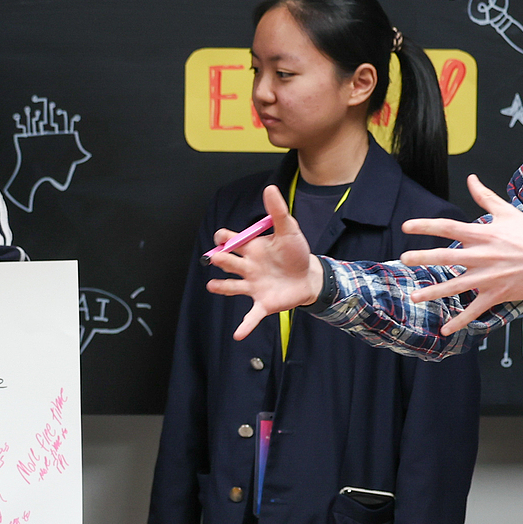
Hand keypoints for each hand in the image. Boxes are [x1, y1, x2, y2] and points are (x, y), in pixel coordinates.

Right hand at [203, 185, 323, 340]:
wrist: (310, 276)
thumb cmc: (296, 253)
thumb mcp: (289, 230)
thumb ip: (278, 211)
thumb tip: (269, 188)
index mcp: (251, 249)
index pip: (230, 241)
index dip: (224, 238)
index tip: (223, 237)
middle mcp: (247, 268)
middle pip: (228, 262)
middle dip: (221, 260)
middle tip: (216, 258)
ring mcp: (253, 286)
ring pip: (232, 287)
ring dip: (222, 288)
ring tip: (212, 286)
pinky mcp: (263, 303)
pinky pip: (251, 316)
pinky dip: (245, 326)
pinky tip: (237, 335)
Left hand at [398, 174, 522, 334]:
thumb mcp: (509, 212)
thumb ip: (485, 197)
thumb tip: (470, 178)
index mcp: (484, 234)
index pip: (449, 227)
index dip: (426, 226)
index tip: (406, 226)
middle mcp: (483, 255)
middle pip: (446, 257)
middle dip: (422, 258)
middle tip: (403, 259)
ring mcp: (489, 277)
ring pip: (455, 286)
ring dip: (433, 292)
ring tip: (414, 296)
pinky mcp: (497, 294)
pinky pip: (474, 310)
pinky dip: (459, 322)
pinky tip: (445, 330)